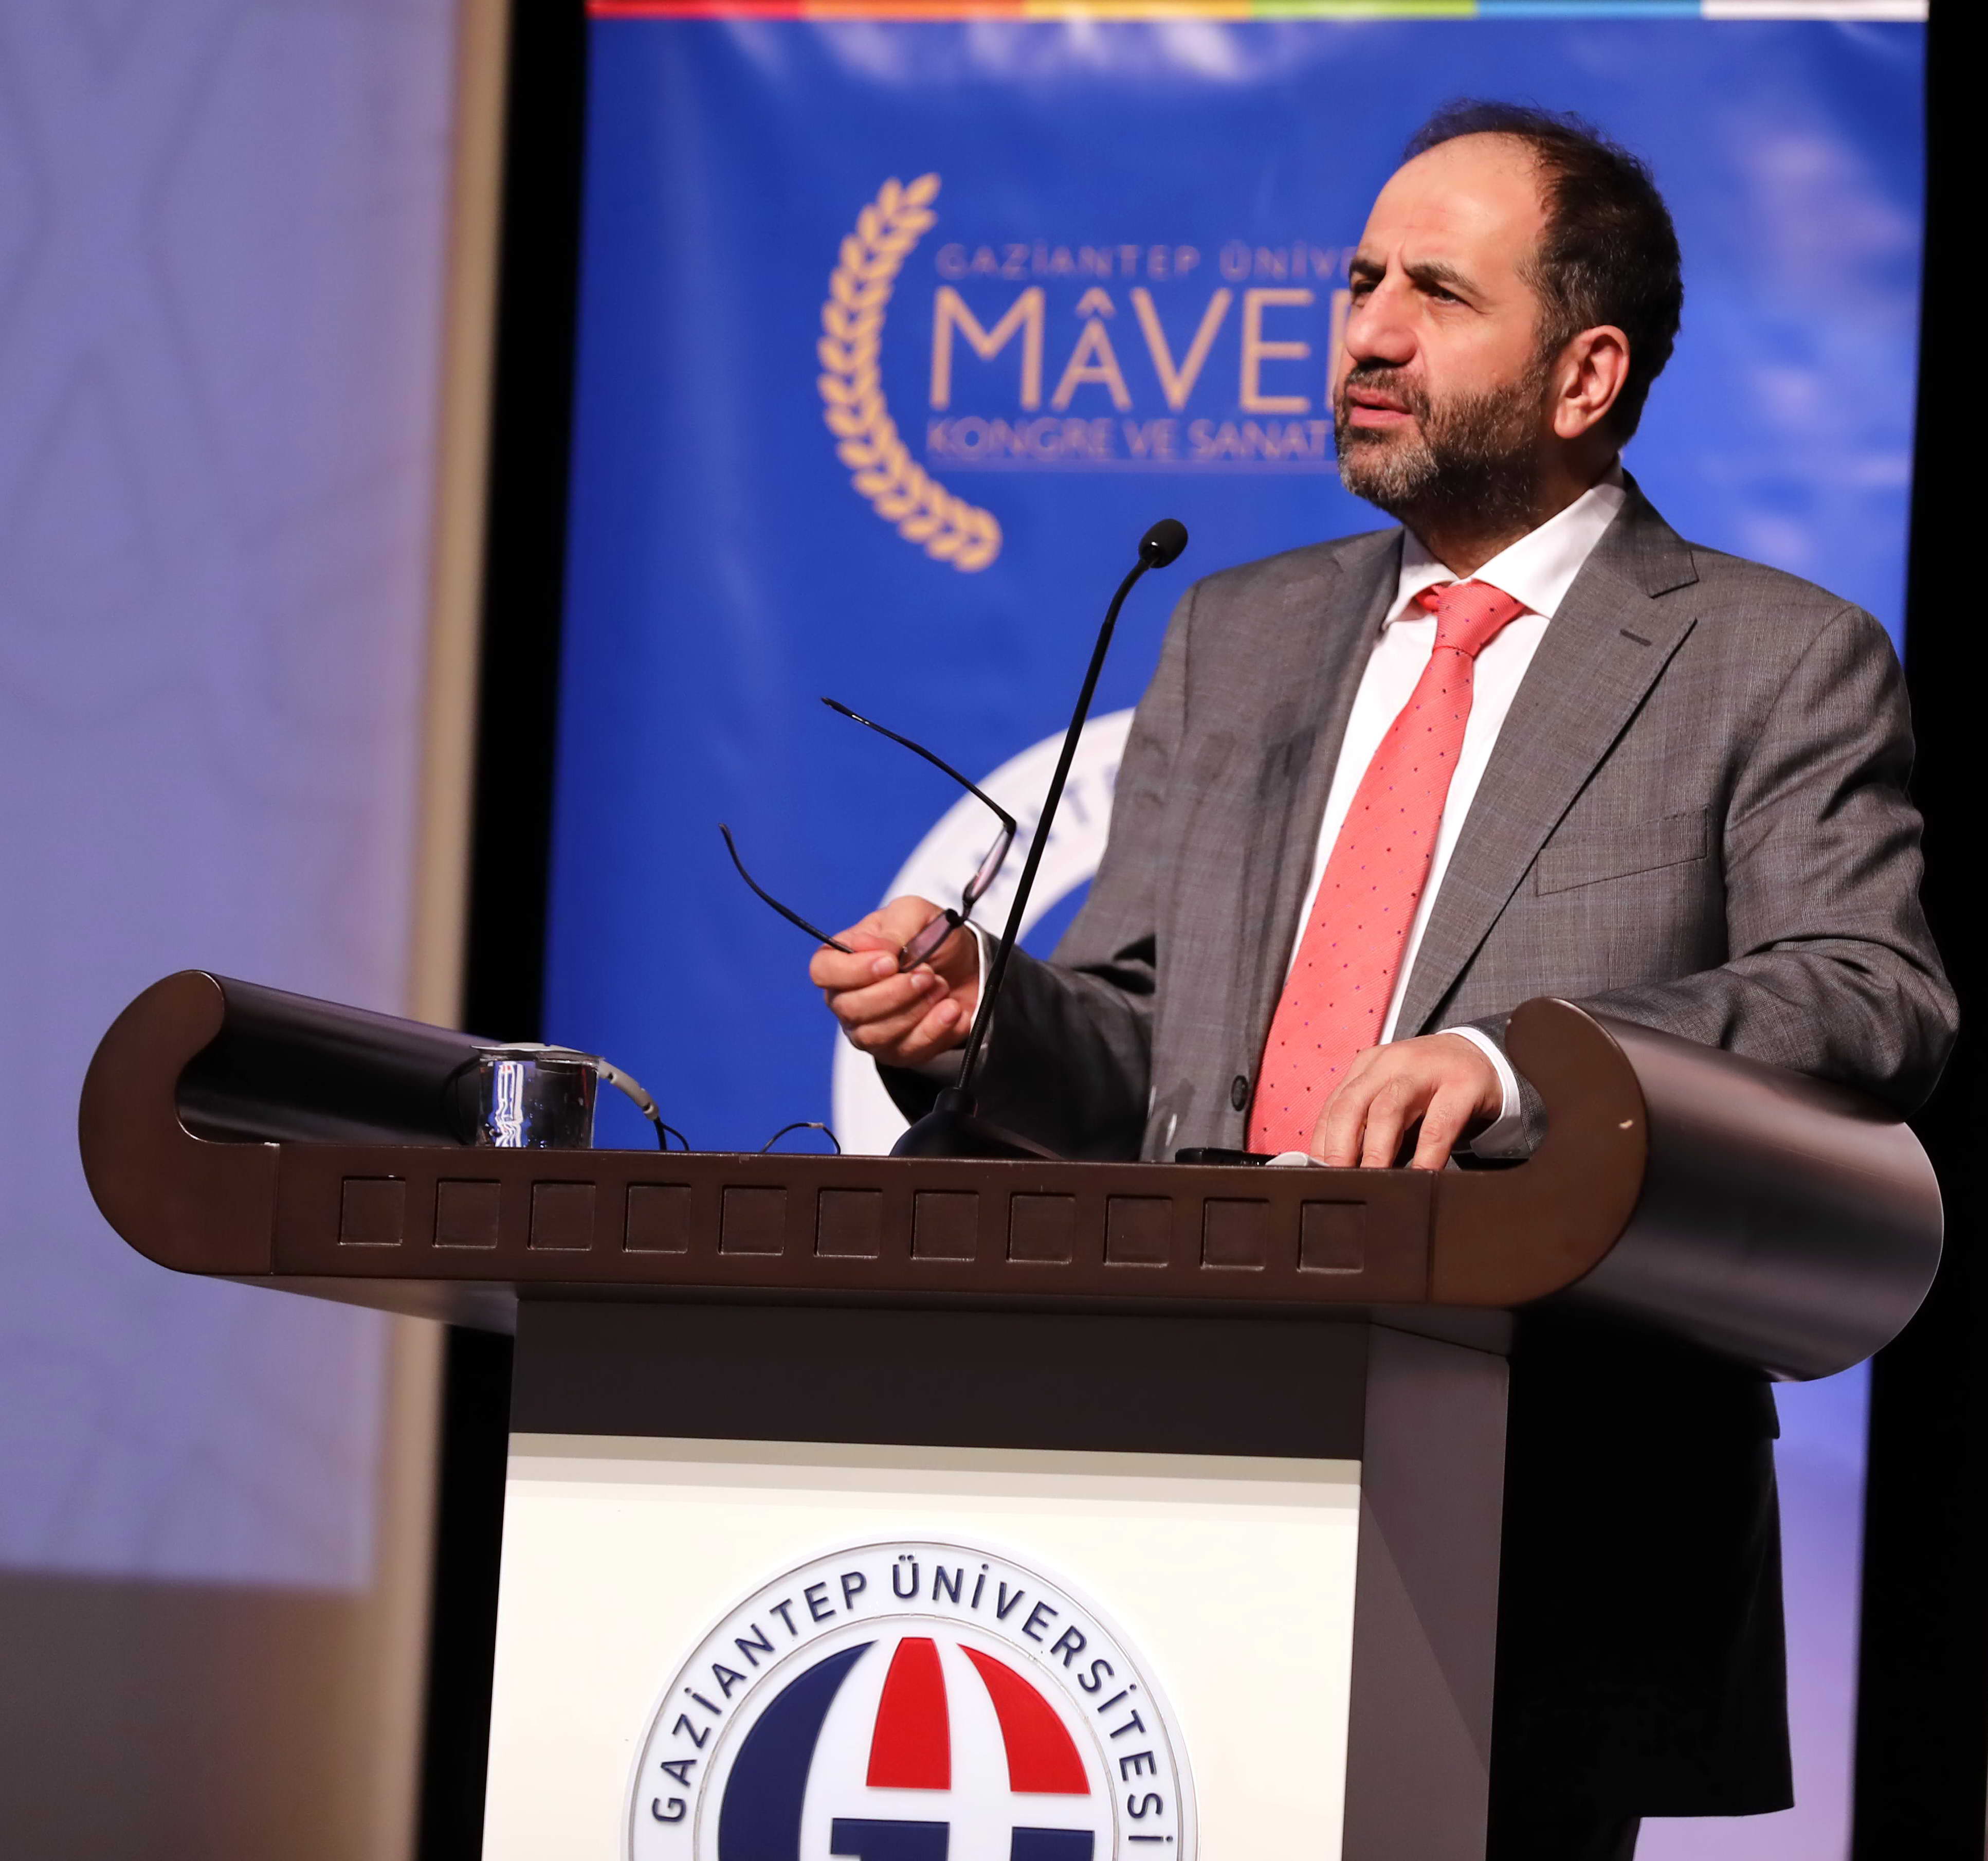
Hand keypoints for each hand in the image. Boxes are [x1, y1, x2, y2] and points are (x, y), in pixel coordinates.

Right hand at [809, 895, 980, 1068]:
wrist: (968, 966)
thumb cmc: (933, 938)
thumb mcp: (916, 914)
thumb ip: (893, 927)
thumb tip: (869, 947)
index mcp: (843, 959)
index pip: (823, 971)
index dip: (853, 970)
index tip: (890, 962)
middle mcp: (848, 998)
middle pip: (849, 1008)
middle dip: (895, 992)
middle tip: (927, 973)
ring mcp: (869, 1029)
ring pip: (876, 1035)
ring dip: (916, 1010)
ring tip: (941, 987)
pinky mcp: (896, 1051)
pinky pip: (908, 1051)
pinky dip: (935, 1029)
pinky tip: (951, 1009)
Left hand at [1308, 1033, 1501, 1170]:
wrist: (1484, 1055)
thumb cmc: (1431, 1085)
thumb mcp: (1394, 1097)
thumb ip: (1369, 1125)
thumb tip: (1342, 1169)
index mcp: (1368, 1067)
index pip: (1334, 1106)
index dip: (1322, 1142)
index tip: (1317, 1173)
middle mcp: (1391, 1063)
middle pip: (1352, 1104)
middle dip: (1340, 1146)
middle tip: (1339, 1179)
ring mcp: (1426, 1070)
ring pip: (1389, 1109)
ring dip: (1376, 1149)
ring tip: (1373, 1179)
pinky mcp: (1462, 1084)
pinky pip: (1439, 1123)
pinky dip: (1427, 1153)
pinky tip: (1421, 1174)